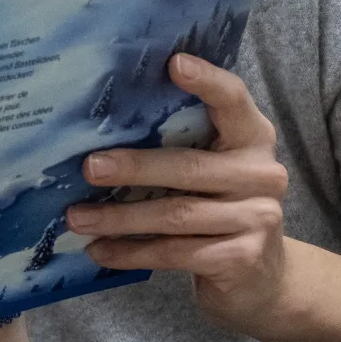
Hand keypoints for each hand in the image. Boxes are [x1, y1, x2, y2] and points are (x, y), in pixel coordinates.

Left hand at [65, 54, 288, 335]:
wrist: (263, 278)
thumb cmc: (221, 207)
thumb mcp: (213, 169)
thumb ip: (182, 143)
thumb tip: (103, 127)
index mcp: (253, 137)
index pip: (233, 100)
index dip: (207, 81)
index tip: (173, 63)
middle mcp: (262, 173)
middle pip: (189, 167)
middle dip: (134, 167)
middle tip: (88, 167)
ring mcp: (256, 218)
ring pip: (174, 214)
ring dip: (119, 217)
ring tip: (77, 217)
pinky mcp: (241, 258)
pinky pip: (174, 252)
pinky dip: (131, 252)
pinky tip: (99, 251)